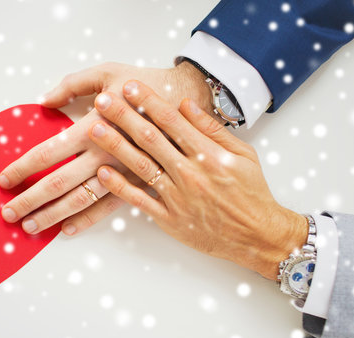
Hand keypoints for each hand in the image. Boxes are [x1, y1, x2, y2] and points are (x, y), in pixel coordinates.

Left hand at [0, 61, 213, 235]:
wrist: (189, 101)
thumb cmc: (147, 85)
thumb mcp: (108, 73)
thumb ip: (72, 85)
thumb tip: (44, 100)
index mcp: (94, 127)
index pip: (48, 152)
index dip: (23, 167)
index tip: (4, 180)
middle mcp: (104, 154)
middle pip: (59, 182)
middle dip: (30, 200)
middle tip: (7, 213)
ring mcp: (122, 173)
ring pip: (80, 200)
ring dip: (52, 215)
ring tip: (30, 227)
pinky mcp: (138, 184)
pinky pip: (109, 208)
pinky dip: (87, 220)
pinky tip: (68, 230)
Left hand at [88, 80, 308, 279]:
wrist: (258, 236)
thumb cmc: (251, 193)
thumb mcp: (243, 154)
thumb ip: (212, 130)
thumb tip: (185, 105)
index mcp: (209, 154)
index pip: (172, 121)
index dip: (149, 101)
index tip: (130, 86)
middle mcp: (191, 173)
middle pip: (151, 139)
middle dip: (124, 117)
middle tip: (103, 100)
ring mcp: (178, 197)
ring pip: (141, 167)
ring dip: (116, 146)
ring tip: (95, 129)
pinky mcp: (170, 220)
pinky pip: (141, 202)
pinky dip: (121, 188)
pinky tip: (103, 173)